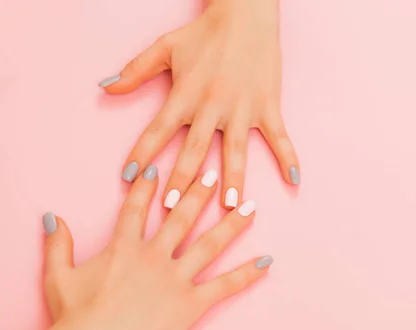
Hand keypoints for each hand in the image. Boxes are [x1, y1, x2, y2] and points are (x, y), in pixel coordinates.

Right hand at [42, 165, 271, 329]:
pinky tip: (266, 261)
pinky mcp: (191, 303)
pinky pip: (224, 285)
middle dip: (200, 192)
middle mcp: (154, 255)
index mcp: (124, 247)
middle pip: (182, 216)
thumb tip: (52, 217)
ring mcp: (175, 277)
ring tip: (250, 206)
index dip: (147, 186)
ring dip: (232, 224)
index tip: (159, 166)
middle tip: (215, 172)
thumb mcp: (58, 277)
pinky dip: (247, 273)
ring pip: (210, 243)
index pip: (137, 208)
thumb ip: (58, 245)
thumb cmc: (74, 316)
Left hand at [100, 0, 299, 209]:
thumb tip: (106, 88)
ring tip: (231, 207)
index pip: (159, 129)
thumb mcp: (165, 47)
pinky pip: (280, 136)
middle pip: (195, 149)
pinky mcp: (268, 105)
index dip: (143, 152)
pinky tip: (293, 180)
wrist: (246, 14)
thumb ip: (135, 70)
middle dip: (183, 179)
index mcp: (186, 94)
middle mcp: (213, 105)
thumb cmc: (204, 33)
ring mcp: (243, 107)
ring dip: (233, 179)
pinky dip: (288, 157)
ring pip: (236, 150)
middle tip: (174, 208)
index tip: (130, 178)